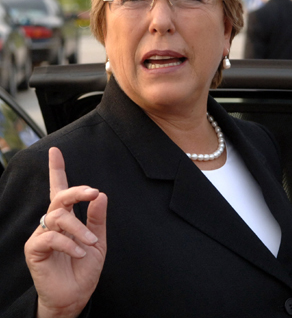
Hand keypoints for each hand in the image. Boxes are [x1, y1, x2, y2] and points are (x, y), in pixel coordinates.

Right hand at [25, 147, 106, 317]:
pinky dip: (68, 243)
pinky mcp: (34, 249)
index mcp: (67, 217)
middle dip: (76, 191)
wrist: (75, 296)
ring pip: (57, 216)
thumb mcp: (97, 242)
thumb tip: (101, 195)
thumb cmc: (84, 267)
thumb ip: (97, 219)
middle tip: (93, 192)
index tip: (55, 151)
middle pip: (59, 196)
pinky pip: (50, 236)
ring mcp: (42, 234)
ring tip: (91, 242)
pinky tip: (79, 252)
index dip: (57, 169)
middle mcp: (52, 222)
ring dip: (78, 227)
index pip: (60, 188)